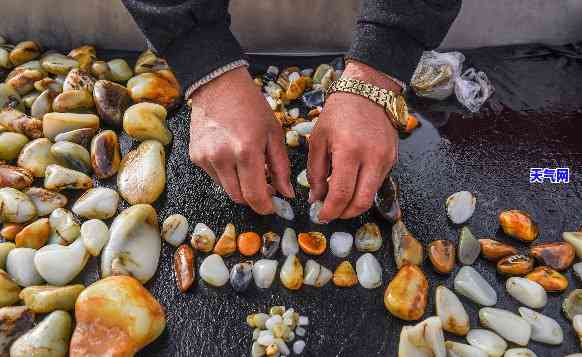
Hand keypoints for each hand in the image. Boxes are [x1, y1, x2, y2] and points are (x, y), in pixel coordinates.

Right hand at [189, 67, 293, 213]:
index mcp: (246, 151)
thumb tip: (287, 194)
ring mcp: (206, 158)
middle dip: (253, 198)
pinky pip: (215, 176)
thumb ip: (281, 167)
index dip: (265, 207)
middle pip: (239, 198)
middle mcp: (223, 158)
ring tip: (249, 168)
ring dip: (240, 186)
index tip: (272, 207)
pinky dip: (227, 175)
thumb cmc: (251, 106)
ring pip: (226, 189)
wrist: (218, 85)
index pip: (255, 196)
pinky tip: (233, 157)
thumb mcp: (274, 133)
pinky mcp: (196, 156)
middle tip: (265, 187)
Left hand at [307, 61, 399, 221]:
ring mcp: (386, 158)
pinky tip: (351, 184)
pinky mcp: (393, 158)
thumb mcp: (318, 140)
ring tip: (339, 200)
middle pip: (361, 202)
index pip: (342, 193)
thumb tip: (316, 199)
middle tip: (331, 214)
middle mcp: (372, 157)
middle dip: (344, 214)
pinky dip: (363, 189)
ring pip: (371, 195)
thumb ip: (316, 172)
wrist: (367, 92)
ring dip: (354, 204)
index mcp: (349, 150)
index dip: (330, 210)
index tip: (321, 216)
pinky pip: (378, 182)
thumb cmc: (338, 113)